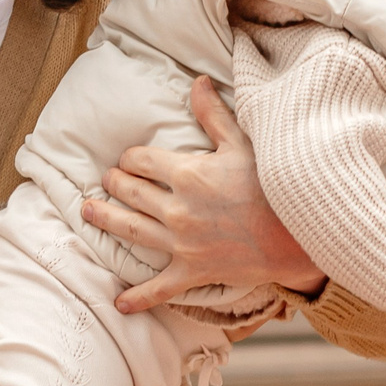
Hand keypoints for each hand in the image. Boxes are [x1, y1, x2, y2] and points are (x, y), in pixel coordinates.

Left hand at [83, 77, 324, 313]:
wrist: (298, 235)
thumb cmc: (273, 186)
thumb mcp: (244, 144)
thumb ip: (213, 115)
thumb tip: (196, 82)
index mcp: (188, 174)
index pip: (141, 161)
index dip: (131, 158)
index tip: (130, 159)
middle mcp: (177, 209)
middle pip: (130, 192)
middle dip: (115, 183)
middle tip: (108, 181)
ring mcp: (182, 242)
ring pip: (131, 230)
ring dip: (106, 219)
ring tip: (87, 212)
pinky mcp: (193, 271)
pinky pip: (160, 288)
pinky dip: (139, 298)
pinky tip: (120, 303)